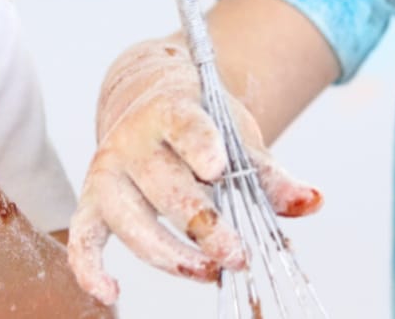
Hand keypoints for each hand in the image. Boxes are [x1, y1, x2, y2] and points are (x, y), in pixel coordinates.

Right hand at [66, 37, 320, 304]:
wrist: (150, 100)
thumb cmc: (201, 125)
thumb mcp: (236, 136)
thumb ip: (270, 173)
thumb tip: (312, 202)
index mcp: (170, 111)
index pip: (184, 127)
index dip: (200, 147)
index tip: (218, 169)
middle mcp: (132, 141)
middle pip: (165, 188)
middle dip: (205, 227)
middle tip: (239, 255)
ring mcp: (108, 173)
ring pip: (131, 222)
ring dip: (172, 255)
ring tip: (210, 271)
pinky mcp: (92, 203)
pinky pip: (82, 238)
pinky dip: (89, 267)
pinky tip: (111, 293)